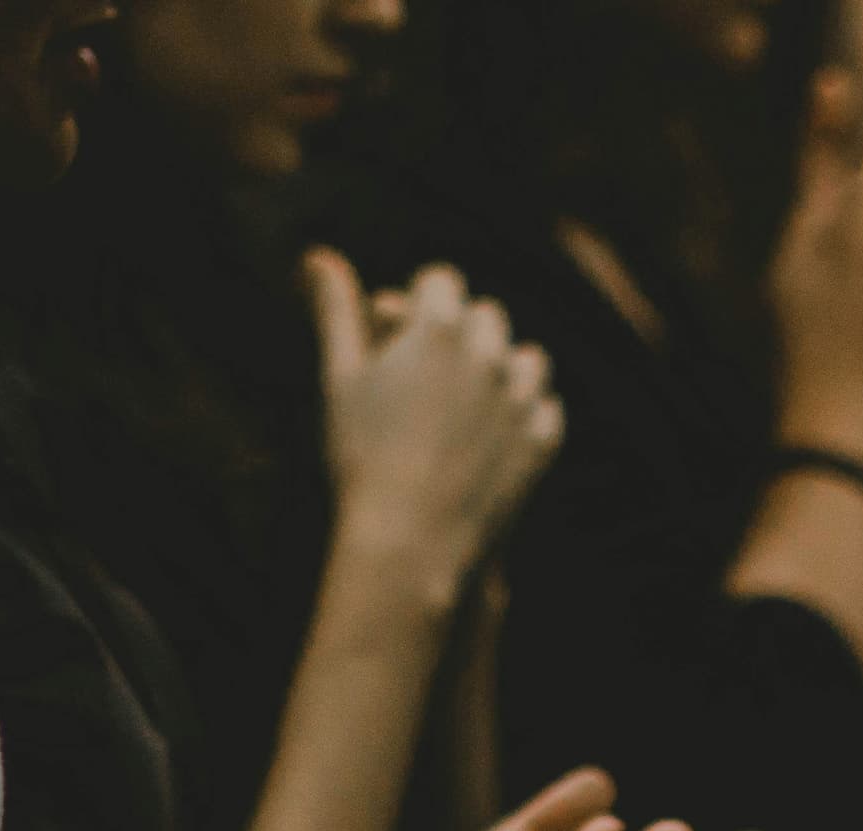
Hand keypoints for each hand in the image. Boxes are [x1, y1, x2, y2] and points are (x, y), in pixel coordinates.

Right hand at [311, 254, 561, 604]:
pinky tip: (496, 436)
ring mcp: (523, 396)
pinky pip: (545, 407)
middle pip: (484, 316)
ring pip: (524, 358)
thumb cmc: (361, 457)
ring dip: (501, 370)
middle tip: (434, 370)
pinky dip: (525, 416)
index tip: (404, 331)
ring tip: (471, 400)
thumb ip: (337, 311)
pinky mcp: (544, 438)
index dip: (420, 303)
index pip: (441, 280)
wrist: (408, 543)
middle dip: (461, 334)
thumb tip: (317, 256)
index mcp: (439, 326)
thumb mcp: (341, 379)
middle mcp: (490, 352)